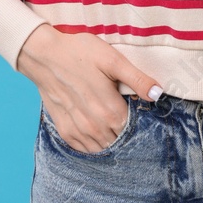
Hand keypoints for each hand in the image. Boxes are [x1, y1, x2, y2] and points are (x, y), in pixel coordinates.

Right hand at [16, 23, 162, 152]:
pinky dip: (93, 144)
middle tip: (124, 113)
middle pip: (119, 139)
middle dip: (125, 131)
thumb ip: (137, 79)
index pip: (134, 129)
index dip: (139, 121)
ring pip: (103, 147)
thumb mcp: (112, 60)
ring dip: (110, 139)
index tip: (137, 109)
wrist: (44, 55)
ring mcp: (78, 130)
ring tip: (111, 122)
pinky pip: (84, 149)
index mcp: (110, 110)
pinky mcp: (64, 130)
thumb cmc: (80, 53)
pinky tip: (96, 130)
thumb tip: (158, 94)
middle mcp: (95, 126)